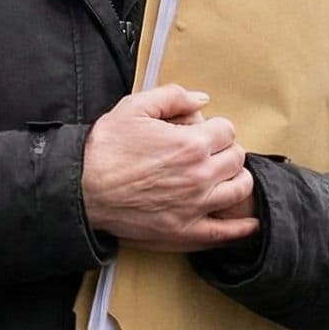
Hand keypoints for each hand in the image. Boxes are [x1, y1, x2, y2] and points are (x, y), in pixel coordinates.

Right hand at [82, 85, 260, 251]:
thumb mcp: (134, 108)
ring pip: (239, 189)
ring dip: (236, 179)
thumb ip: (172, 97)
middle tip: (209, 153)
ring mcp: (195, 206)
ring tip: (222, 177)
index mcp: (190, 144)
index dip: (215, 128)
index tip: (203, 133)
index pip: (227, 130)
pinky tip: (247, 222)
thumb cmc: (105, 149)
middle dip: (226, 151)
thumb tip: (202, 99)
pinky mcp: (185, 231)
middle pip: (237, 158)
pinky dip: (241, 228)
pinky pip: (225, 232)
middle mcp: (199, 175)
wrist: (81, 189)